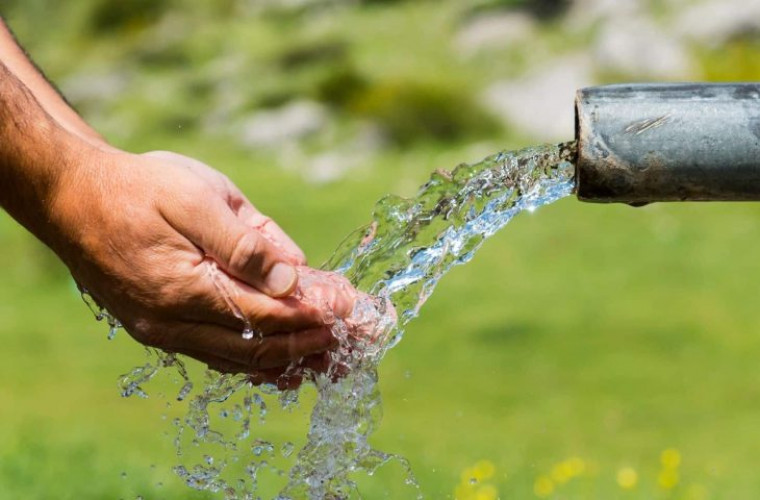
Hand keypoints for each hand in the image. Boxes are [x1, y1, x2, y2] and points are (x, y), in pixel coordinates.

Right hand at [45, 146, 356, 375]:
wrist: (73, 198)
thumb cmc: (139, 188)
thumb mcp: (197, 197)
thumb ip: (245, 242)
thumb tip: (293, 279)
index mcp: (186, 289)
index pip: (268, 316)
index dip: (315, 315)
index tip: (354, 310)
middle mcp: (175, 324)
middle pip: (260, 348)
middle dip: (314, 342)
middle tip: (358, 337)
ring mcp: (165, 332)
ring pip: (241, 361)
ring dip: (291, 358)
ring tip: (334, 355)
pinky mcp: (161, 330)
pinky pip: (219, 356)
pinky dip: (258, 360)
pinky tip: (287, 362)